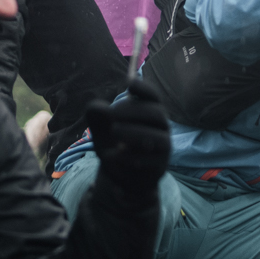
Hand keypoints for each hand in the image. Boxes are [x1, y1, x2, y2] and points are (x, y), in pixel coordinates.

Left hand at [85, 76, 170, 192]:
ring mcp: (163, 146)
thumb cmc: (115, 144)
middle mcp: (160, 127)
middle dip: (135, 112)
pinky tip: (113, 155)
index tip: (128, 84)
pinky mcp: (159, 165)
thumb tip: (96, 107)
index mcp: (149, 112)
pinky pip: (152, 160)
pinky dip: (131, 157)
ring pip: (158, 137)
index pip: (153, 96)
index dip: (144, 88)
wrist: (122, 175)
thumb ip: (98, 116)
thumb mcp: (102, 129)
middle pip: (157, 113)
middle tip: (112, 115)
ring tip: (113, 132)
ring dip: (135, 133)